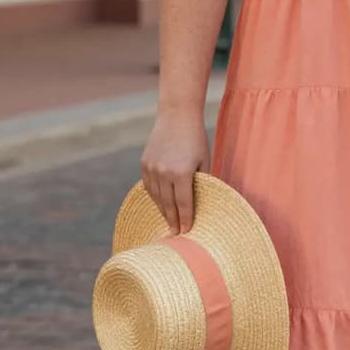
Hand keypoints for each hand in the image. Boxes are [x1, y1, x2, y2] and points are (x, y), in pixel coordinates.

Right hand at [140, 110, 210, 234]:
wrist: (177, 116)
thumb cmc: (196, 138)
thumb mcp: (205, 160)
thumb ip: (202, 181)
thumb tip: (201, 201)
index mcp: (181, 174)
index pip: (183, 204)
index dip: (185, 220)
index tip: (186, 232)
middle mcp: (163, 173)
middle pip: (168, 204)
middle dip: (173, 220)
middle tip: (175, 234)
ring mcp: (151, 168)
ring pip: (156, 197)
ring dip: (163, 210)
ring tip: (169, 221)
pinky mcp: (144, 164)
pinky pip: (148, 186)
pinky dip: (154, 197)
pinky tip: (160, 204)